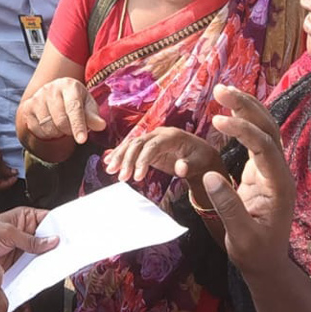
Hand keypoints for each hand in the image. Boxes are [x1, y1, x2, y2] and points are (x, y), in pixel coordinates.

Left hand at [0, 206, 55, 270]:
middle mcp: (26, 232)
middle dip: (53, 243)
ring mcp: (24, 248)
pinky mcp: (20, 263)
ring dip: (45, 257)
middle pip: (47, 237)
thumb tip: (51, 241)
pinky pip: (34, 266)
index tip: (66, 232)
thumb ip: (30, 239)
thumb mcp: (8, 233)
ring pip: (42, 253)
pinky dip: (38, 269)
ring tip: (51, 259)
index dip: (57, 224)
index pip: (47, 218)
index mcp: (24, 218)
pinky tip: (40, 269)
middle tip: (60, 247)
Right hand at [23, 78, 105, 144]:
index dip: (78, 125)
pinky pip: (37, 129)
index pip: (74, 108)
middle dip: (69, 131)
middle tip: (73, 129)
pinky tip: (51, 125)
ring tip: (62, 125)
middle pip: (61, 121)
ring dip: (58, 133)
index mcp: (70, 86)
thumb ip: (93, 116)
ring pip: (49, 127)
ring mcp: (37, 98)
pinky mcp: (28, 107)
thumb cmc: (74, 101)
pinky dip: (46, 133)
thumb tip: (100, 125)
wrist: (52, 96)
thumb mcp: (87, 105)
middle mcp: (51, 89)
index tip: (82, 140)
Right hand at [102, 127, 222, 188]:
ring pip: (131, 144)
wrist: (201, 156)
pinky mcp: (148, 147)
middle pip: (138, 143)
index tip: (137, 177)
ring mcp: (152, 139)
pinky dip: (120, 155)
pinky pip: (131, 149)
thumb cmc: (201, 159)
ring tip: (110, 171)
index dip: (143, 160)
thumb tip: (180, 168)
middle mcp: (159, 134)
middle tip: (121, 177)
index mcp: (172, 136)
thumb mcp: (199, 163)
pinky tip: (109, 162)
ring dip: (120, 157)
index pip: (152, 145)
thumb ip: (189, 165)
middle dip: (127, 159)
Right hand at [202, 84, 294, 277]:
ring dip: (246, 108)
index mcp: (279, 186)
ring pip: (266, 129)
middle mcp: (279, 172)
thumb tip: (209, 177)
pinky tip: (228, 111)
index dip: (243, 130)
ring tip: (222, 92)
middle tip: (221, 91)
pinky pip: (256, 139)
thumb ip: (228, 207)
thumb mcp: (241, 237)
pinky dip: (243, 121)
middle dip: (247, 107)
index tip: (218, 119)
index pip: (265, 147)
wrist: (267, 263)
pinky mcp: (262, 171)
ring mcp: (272, 170)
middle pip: (269, 129)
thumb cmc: (255, 254)